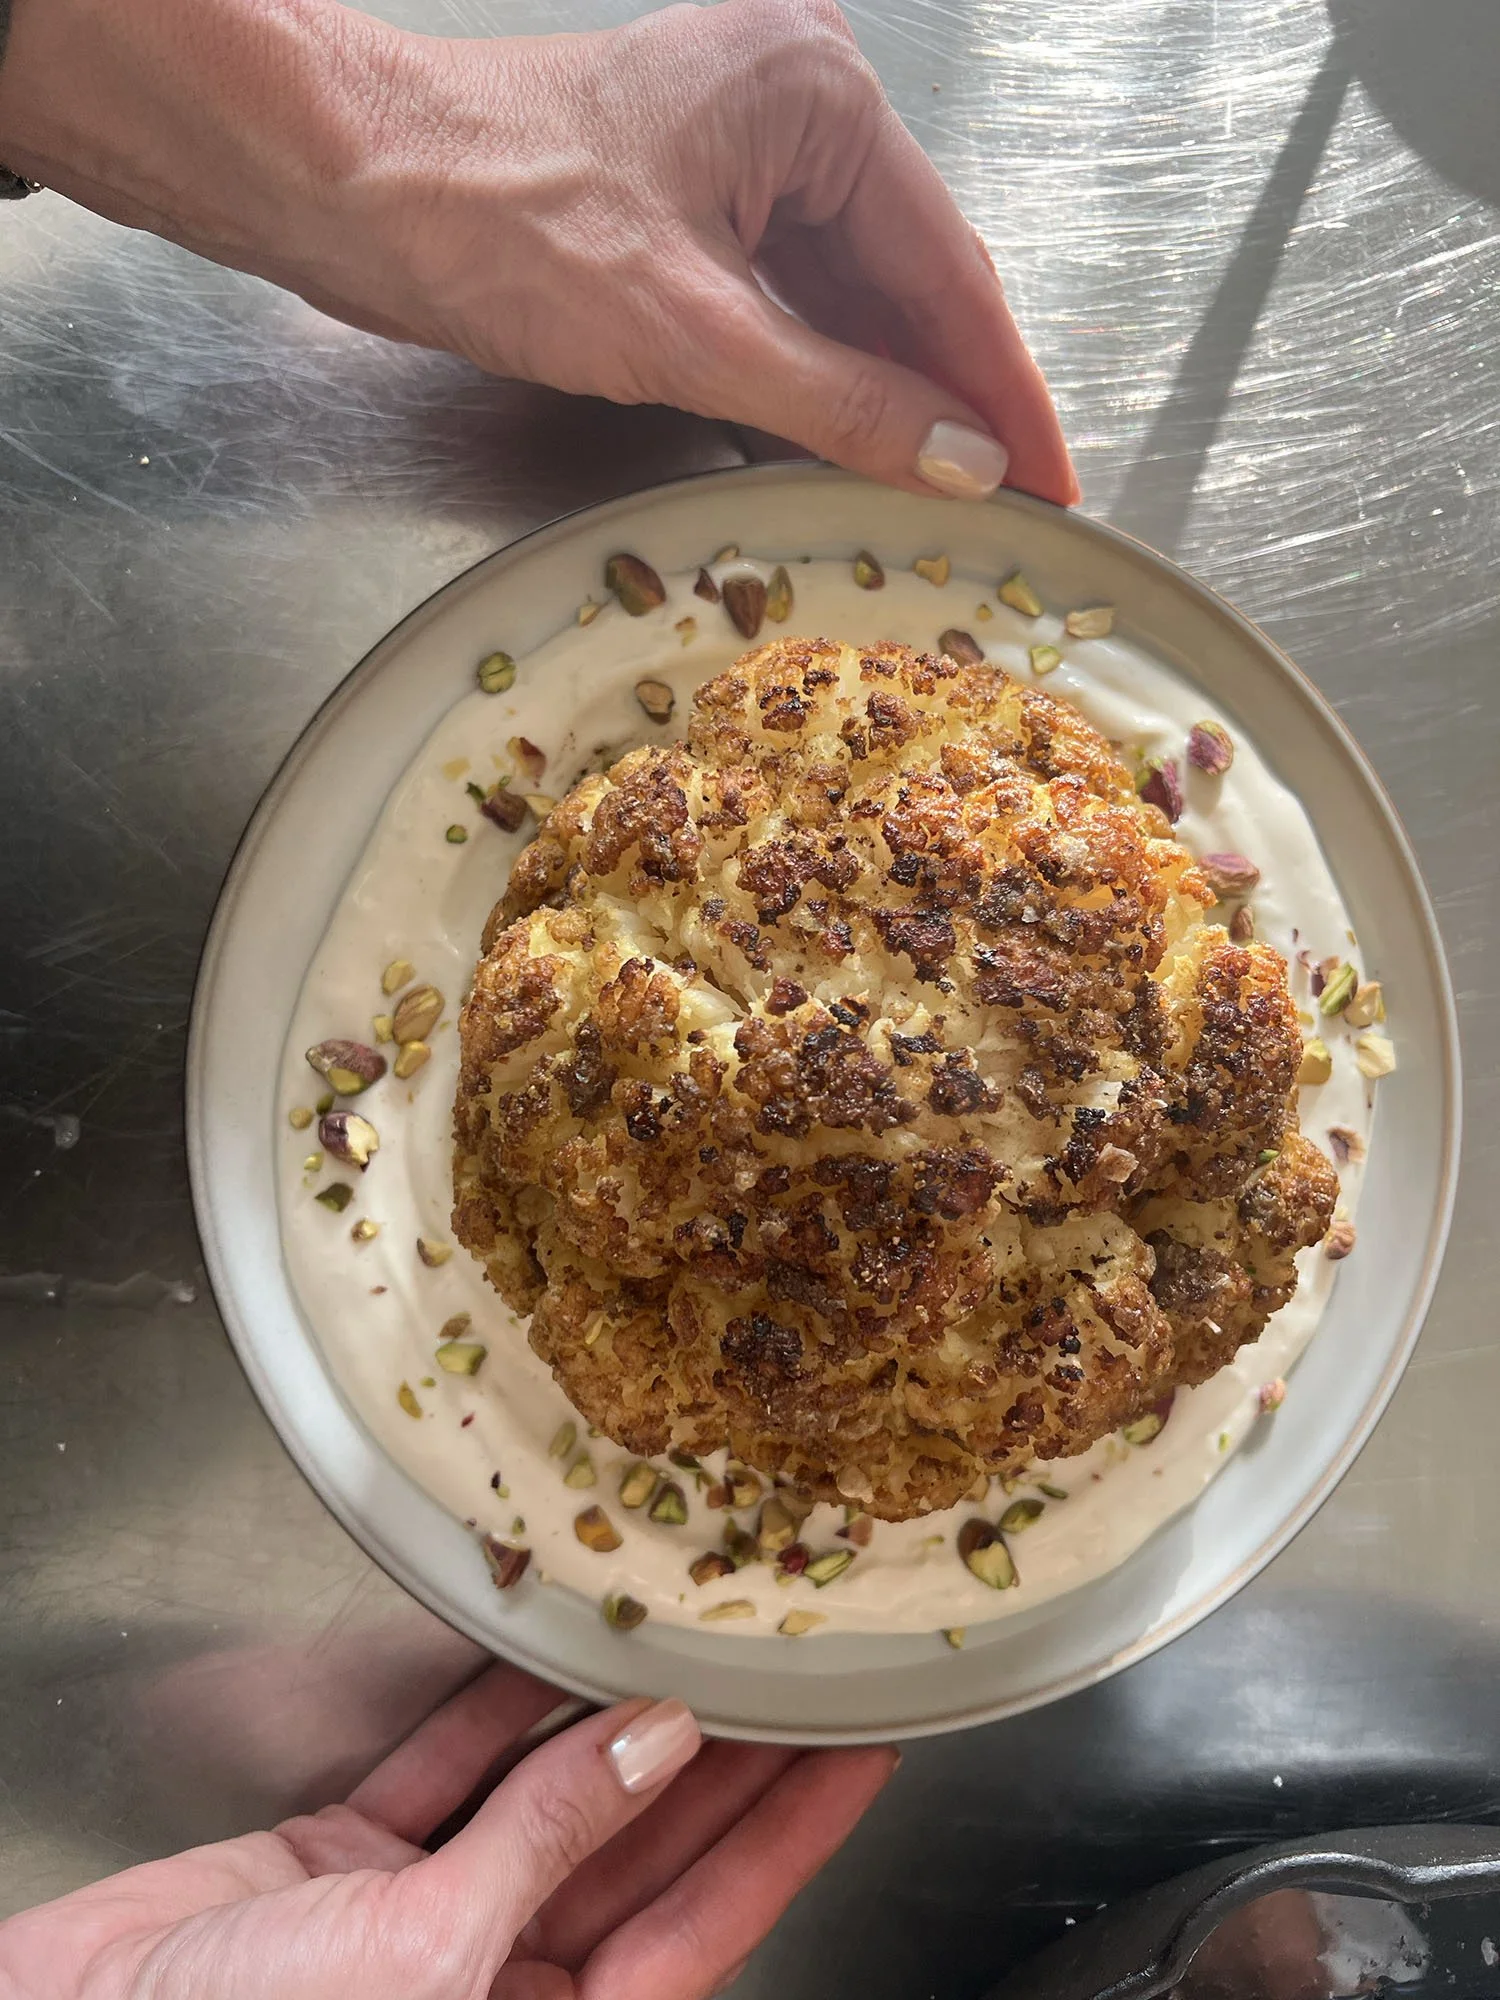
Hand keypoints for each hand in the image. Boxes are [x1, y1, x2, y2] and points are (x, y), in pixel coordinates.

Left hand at [0, 0, 1075, 502]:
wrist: (348, 188)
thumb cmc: (497, 226)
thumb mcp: (692, 335)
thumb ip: (842, 401)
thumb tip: (959, 458)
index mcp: (815, 97)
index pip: (948, 267)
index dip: (1004, 391)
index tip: (1055, 481)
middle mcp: (793, 104)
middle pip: (907, 279)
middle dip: (953, 396)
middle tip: (1013, 503)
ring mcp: (740, 148)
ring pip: (849, 294)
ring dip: (887, 392)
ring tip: (943, 491)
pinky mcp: (692, 199)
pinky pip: (786, 297)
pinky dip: (817, 373)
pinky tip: (848, 439)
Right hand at [0, 1663, 895, 1998]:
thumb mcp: (422, 1955)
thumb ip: (549, 1844)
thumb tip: (657, 1749)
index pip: (708, 1921)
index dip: (790, 1830)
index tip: (860, 1750)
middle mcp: (503, 1979)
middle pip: (645, 1847)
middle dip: (722, 1751)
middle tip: (797, 1660)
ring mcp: (426, 1915)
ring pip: (554, 1793)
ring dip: (619, 1711)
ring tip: (700, 1627)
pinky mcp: (350, 1861)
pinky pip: (448, 1766)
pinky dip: (498, 1704)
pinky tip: (560, 1643)